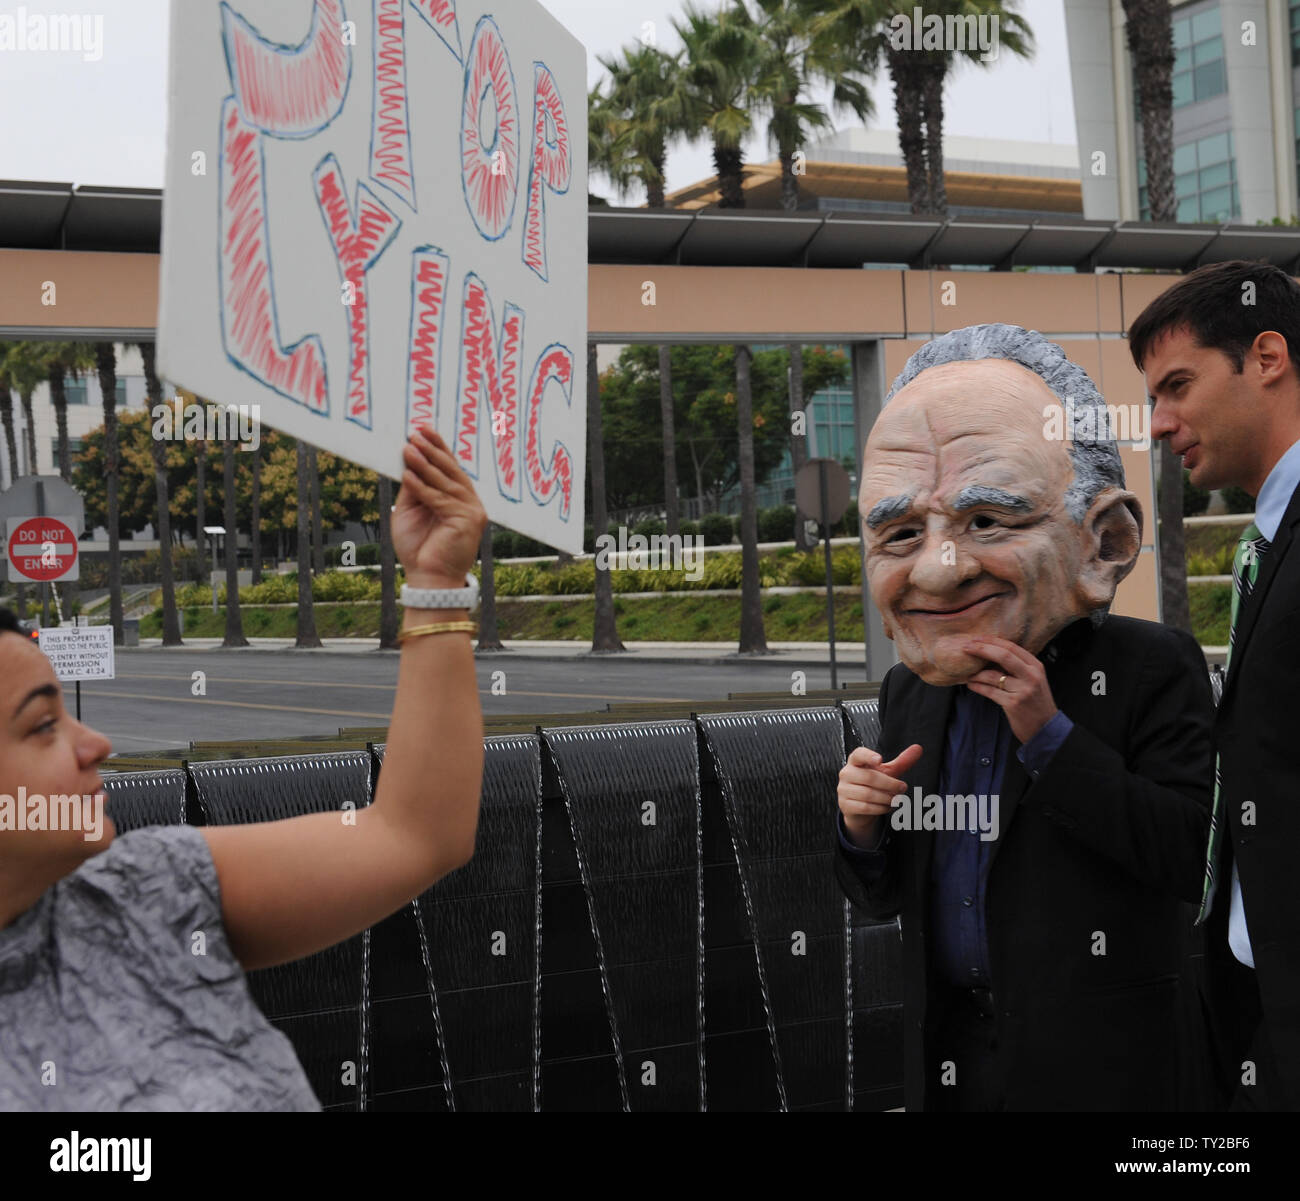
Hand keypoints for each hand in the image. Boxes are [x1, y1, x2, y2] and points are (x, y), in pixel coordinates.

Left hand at [391, 427, 486, 588]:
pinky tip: (407, 475)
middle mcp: (471, 504)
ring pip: (446, 482)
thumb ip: (414, 489)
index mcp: (461, 501)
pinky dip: (422, 486)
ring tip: (408, 447)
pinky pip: (439, 499)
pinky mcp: (467, 521)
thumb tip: (408, 462)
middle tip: (416, 433)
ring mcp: (472, 512)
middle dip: (433, 450)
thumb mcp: (411, 512)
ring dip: (425, 464)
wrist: (429, 580)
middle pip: (452, 471)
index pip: (451, 469)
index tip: (424, 430)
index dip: (439, 448)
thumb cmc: (420, 549)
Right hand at [837, 743, 923, 847]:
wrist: (859, 807)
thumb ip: (902, 761)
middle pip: (869, 777)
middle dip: (890, 784)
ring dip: (887, 798)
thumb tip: (918, 748)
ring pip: (868, 794)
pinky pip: (865, 807)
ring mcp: (844, 790)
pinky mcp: (845, 805)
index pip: (859, 754)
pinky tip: (888, 807)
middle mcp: (846, 773)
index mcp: (855, 761)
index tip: (880, 759)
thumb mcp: (887, 772)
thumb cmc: (873, 784)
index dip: (868, 756)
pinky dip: (880, 808)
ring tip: (897, 799)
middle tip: (903, 787)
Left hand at [964, 636, 1057, 743]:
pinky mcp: (1013, 704)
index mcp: (1036, 666)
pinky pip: (989, 691)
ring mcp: (1023, 690)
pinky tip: (971, 684)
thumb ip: (1018, 667)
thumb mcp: (1033, 679)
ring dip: (976, 673)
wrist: (1045, 727)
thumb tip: (990, 653)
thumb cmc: (1035, 701)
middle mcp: (1031, 676)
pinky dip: (977, 686)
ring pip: (992, 675)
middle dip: (981, 649)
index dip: (991, 641)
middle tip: (966, 648)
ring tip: (967, 673)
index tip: (975, 639)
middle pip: (1003, 655)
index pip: (1011, 647)